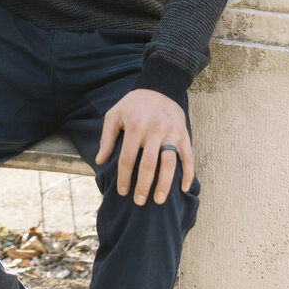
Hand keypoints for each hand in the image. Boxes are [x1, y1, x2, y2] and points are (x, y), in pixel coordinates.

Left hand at [96, 88, 194, 206]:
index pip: (128, 158)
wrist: (160, 87)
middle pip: (149, 164)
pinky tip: (183, 189)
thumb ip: (107, 137)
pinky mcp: (184, 134)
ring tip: (159, 200)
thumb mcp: (114, 114)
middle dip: (143, 186)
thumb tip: (99, 161)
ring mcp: (171, 133)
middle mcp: (154, 130)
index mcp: (135, 126)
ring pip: (170, 163)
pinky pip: (188, 157)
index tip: (122, 192)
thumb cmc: (133, 104)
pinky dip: (188, 174)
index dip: (125, 178)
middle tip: (139, 202)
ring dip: (164, 184)